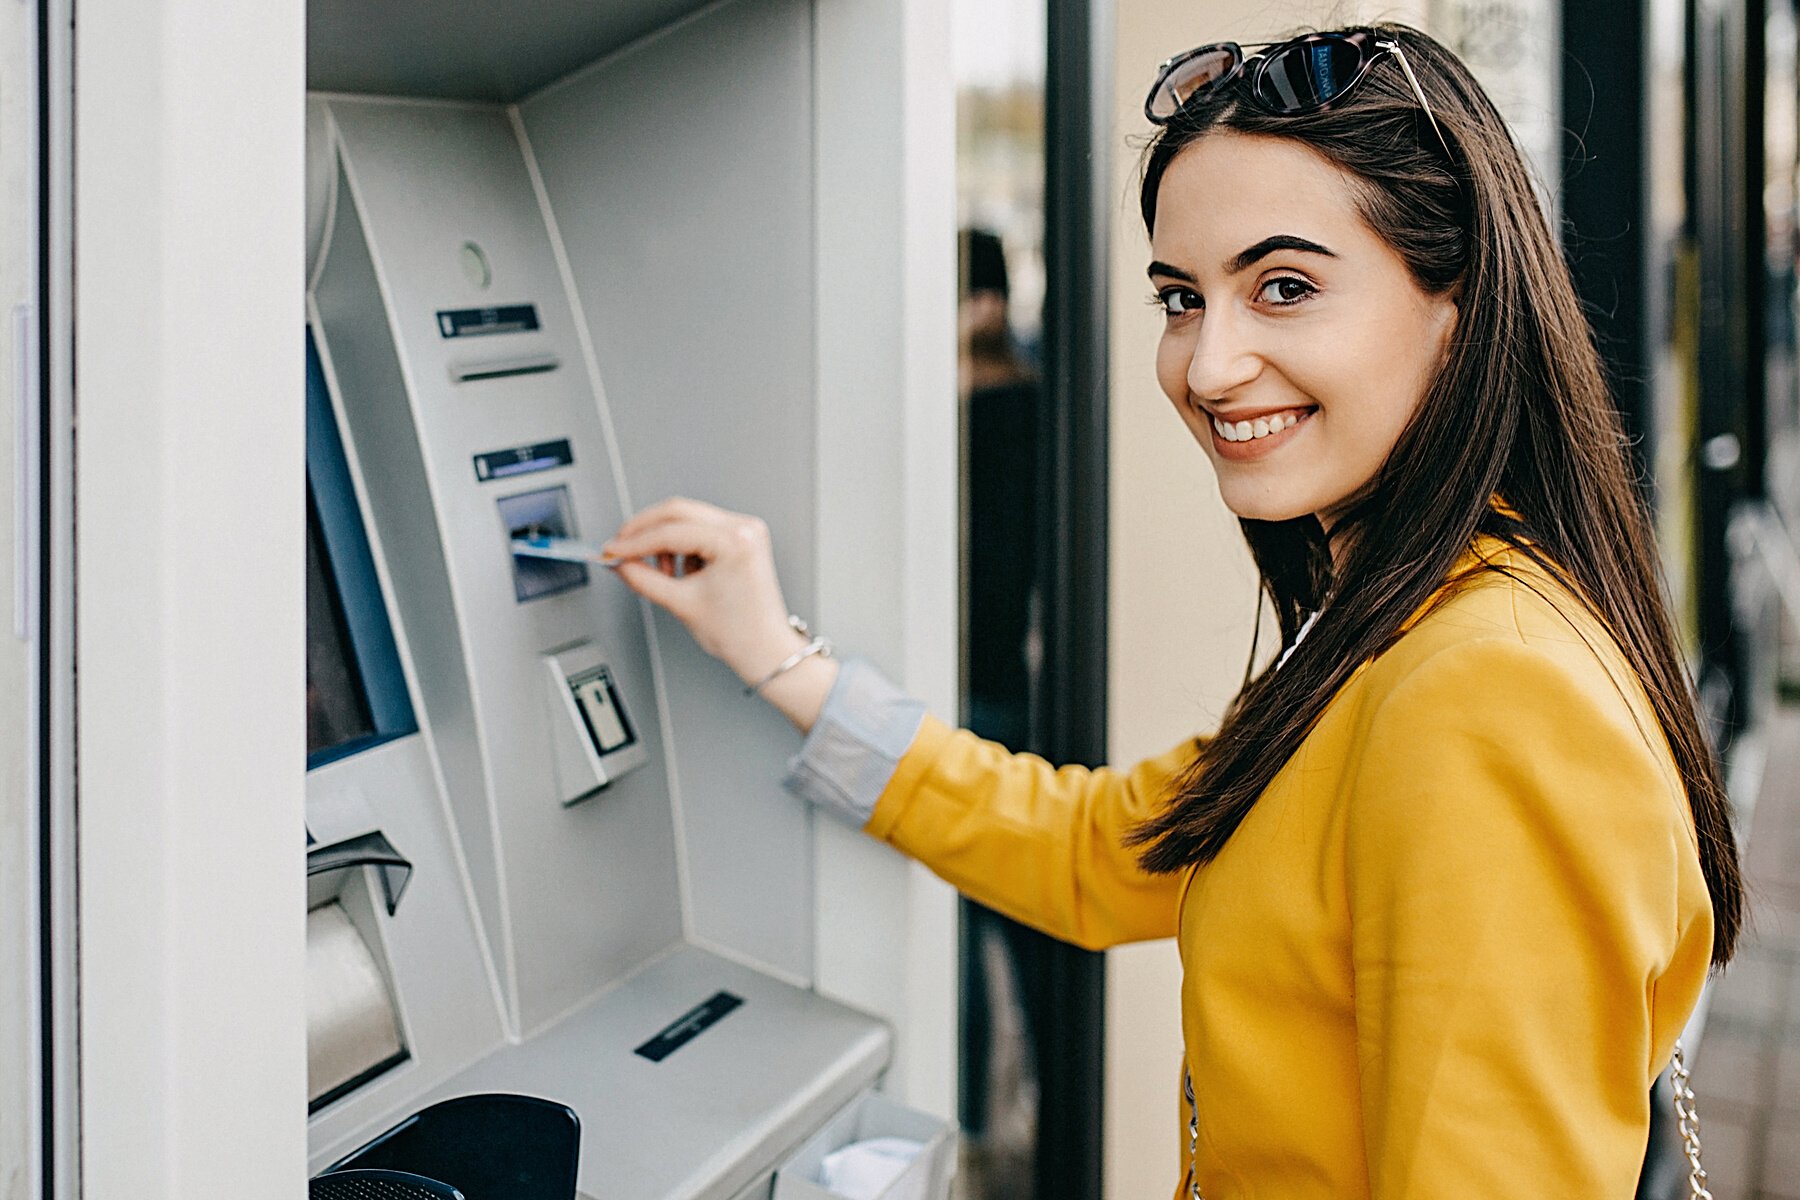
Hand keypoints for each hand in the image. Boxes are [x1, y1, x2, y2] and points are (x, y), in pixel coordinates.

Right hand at [602, 497, 806, 686]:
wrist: (765, 649)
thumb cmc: (739, 633)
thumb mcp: (680, 603)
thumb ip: (643, 578)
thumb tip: (620, 563)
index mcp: (734, 541)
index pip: (670, 531)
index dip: (633, 541)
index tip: (611, 550)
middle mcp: (744, 528)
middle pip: (678, 511)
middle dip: (644, 531)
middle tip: (621, 549)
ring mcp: (746, 529)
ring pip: (688, 518)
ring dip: (665, 540)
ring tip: (665, 575)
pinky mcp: (743, 536)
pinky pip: (701, 528)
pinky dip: (683, 546)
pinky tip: (685, 572)